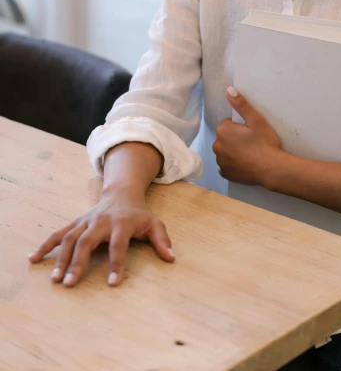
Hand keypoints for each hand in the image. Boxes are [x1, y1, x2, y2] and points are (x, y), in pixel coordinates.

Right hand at [28, 186, 173, 287]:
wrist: (122, 192)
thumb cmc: (139, 214)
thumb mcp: (154, 223)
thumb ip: (162, 240)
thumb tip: (172, 258)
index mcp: (121, 223)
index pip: (118, 245)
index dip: (117, 264)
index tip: (113, 283)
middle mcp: (101, 222)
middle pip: (87, 241)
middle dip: (78, 263)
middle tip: (69, 284)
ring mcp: (86, 222)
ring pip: (70, 238)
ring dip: (60, 258)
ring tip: (53, 279)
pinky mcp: (76, 223)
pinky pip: (58, 233)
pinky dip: (46, 245)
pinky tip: (34, 258)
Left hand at [212, 87, 281, 185]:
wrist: (271, 169)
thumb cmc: (264, 142)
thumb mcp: (256, 120)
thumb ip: (241, 104)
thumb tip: (228, 90)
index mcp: (222, 131)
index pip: (228, 124)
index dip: (241, 127)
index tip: (251, 132)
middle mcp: (216, 146)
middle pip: (226, 138)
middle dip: (235, 139)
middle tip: (252, 142)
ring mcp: (220, 162)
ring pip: (226, 152)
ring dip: (234, 152)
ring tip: (251, 154)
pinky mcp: (225, 174)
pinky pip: (227, 165)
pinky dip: (234, 164)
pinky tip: (246, 164)